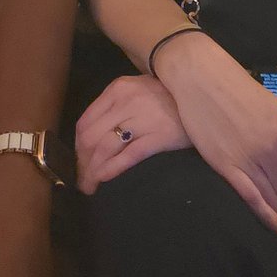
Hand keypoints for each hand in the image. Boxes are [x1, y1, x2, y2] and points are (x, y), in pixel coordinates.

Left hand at [73, 75, 190, 194]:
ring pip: (106, 147)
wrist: (200, 94)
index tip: (78, 162)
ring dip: (93, 171)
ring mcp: (142, 119)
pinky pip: (129, 155)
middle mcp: (125, 102)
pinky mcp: (160, 136)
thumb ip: (114, 106)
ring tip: (90, 186)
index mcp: (116, 89)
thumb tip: (92, 137)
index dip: (77, 146)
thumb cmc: (166, 96)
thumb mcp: (135, 91)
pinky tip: (104, 179)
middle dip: (81, 162)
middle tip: (81, 180)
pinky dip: (113, 169)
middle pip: (91, 137)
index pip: (85, 121)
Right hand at [158, 39, 276, 232]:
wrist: (203, 78)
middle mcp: (271, 149)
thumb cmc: (243, 93)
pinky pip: (251, 199)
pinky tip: (275, 224)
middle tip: (275, 174)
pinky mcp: (224, 165)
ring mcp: (248, 159)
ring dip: (274, 197)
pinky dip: (265, 216)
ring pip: (273, 198)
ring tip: (266, 184)